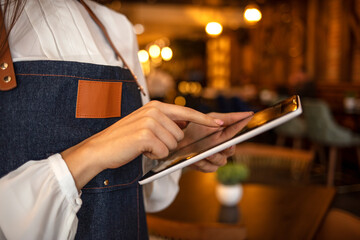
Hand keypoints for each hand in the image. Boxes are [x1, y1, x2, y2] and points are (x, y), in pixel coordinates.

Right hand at [61, 101, 223, 189]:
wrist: (100, 149)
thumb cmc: (124, 140)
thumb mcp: (145, 125)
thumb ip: (164, 123)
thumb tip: (183, 128)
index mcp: (156, 106)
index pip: (186, 112)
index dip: (204, 120)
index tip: (220, 124)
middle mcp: (154, 110)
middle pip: (181, 134)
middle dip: (168, 143)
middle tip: (149, 143)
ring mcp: (150, 122)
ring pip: (173, 144)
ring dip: (160, 150)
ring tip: (143, 146)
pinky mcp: (146, 135)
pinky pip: (163, 152)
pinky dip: (153, 156)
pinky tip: (140, 151)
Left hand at [186, 112, 252, 172]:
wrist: (181, 141)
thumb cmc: (197, 129)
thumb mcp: (209, 119)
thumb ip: (226, 118)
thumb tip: (246, 114)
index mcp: (227, 135)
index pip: (237, 131)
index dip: (243, 125)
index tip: (247, 121)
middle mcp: (224, 148)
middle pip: (231, 150)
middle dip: (227, 148)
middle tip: (226, 146)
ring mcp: (217, 159)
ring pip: (221, 161)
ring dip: (213, 157)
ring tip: (206, 154)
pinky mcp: (208, 167)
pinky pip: (209, 168)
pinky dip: (202, 163)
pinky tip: (197, 159)